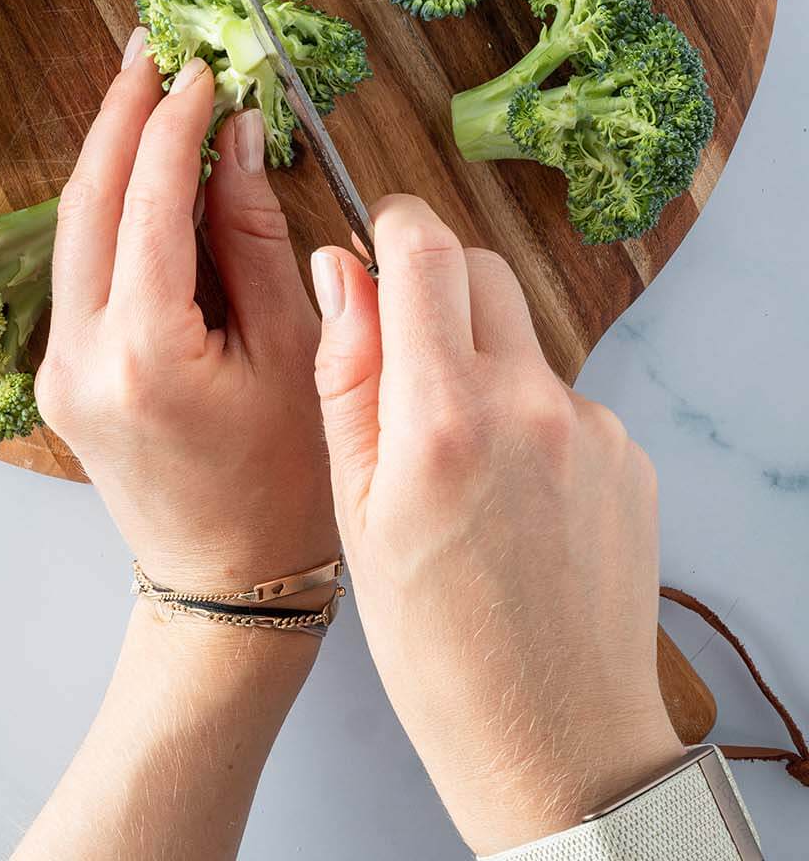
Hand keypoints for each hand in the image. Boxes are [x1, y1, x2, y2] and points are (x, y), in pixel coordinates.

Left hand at [35, 32, 336, 593]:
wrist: (224, 587)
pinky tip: (142, 167)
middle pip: (88, 200)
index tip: (203, 66)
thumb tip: (238, 136)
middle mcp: (82, 356)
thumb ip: (257, 236)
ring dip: (109, 152)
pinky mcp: (61, 372)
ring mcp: (60, 366)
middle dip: (120, 113)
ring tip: (145, 84)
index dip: (176, 122)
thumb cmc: (285, 483)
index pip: (152, 200)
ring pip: (73, 227)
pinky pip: (80, 264)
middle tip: (152, 45)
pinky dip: (110, 206)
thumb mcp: (296, 352)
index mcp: (146, 353)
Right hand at [311, 196, 682, 855]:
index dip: (391, 224)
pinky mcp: (627, 454)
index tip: (373, 241)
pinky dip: (528, 418)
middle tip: (402, 355)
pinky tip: (512, 499)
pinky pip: (562, 397)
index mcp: (443, 417)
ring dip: (483, 360)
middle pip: (479, 268)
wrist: (556, 742)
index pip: (424, 248)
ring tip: (457, 462)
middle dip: (433, 283)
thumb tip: (340, 268)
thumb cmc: (433, 646)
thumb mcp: (354, 512)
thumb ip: (347, 374)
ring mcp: (590, 427)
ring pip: (521, 338)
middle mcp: (528, 404)